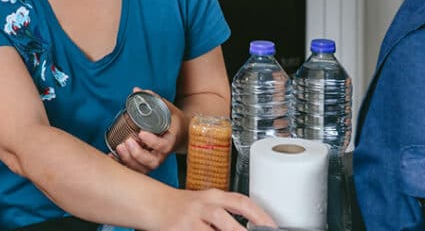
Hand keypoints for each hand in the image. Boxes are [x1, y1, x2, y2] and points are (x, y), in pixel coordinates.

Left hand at [111, 88, 181, 173]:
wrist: (179, 133)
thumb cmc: (171, 119)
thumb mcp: (166, 107)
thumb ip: (152, 98)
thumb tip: (136, 90)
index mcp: (170, 140)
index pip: (164, 146)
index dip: (153, 142)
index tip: (142, 133)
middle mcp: (162, 154)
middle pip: (153, 163)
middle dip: (138, 154)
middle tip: (127, 141)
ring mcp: (154, 160)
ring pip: (143, 169)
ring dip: (129, 161)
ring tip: (119, 147)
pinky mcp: (145, 163)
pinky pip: (134, 170)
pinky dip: (122, 165)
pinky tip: (112, 157)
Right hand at [157, 188, 276, 230]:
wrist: (152, 203)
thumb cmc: (182, 206)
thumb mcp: (205, 203)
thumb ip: (225, 215)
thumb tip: (248, 228)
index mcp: (213, 196)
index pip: (241, 202)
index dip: (260, 216)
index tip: (272, 227)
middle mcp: (202, 205)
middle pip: (226, 221)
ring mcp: (189, 220)